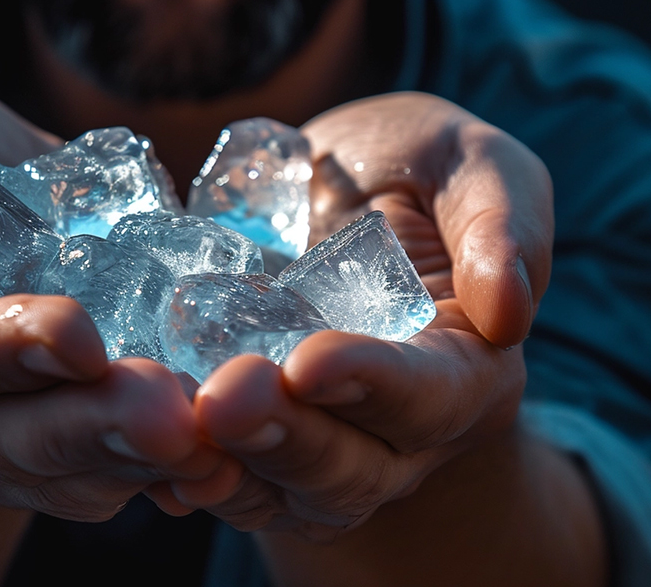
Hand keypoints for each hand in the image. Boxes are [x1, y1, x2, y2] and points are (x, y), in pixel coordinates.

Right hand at [0, 75, 219, 520]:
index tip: (77, 334)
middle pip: (6, 438)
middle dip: (90, 427)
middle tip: (171, 414)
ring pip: (65, 473)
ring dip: (137, 462)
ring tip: (208, 443)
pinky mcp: (58, 442)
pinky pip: (106, 475)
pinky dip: (162, 472)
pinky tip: (220, 459)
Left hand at [145, 92, 553, 539]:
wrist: (334, 189)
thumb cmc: (414, 168)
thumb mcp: (471, 162)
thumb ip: (501, 221)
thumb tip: (508, 309)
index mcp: (466, 367)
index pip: (431, 394)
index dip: (375, 383)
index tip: (312, 360)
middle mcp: (398, 428)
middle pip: (351, 466)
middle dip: (286, 437)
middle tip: (223, 399)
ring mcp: (322, 439)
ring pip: (280, 488)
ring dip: (226, 467)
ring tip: (170, 431)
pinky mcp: (257, 434)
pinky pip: (226, 473)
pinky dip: (185, 471)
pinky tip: (142, 455)